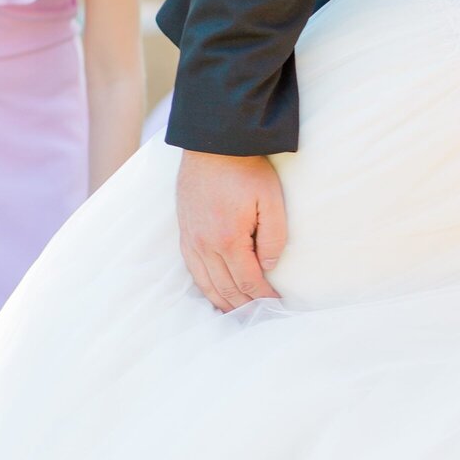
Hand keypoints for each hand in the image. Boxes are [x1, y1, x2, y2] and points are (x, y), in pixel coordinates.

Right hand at [176, 150, 286, 312]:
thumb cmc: (246, 169)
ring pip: (204, 283)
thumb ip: (273, 236)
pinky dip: (203, 285)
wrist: (213, 143)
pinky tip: (213, 291)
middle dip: (243, 306)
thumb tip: (268, 265)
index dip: (263, 298)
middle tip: (258, 317)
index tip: (276, 306)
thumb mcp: (271, 199)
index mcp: (228, 239)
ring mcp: (190, 238)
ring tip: (236, 313)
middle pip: (224, 288)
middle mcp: (204, 244)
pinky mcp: (184, 230)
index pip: (247, 282)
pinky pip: (191, 268)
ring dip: (221, 301)